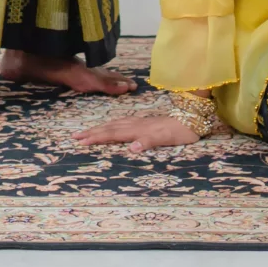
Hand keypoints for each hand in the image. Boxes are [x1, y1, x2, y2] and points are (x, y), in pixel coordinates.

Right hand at [74, 114, 197, 151]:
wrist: (192, 118)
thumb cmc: (180, 132)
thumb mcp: (167, 138)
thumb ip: (149, 142)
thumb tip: (131, 148)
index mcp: (138, 130)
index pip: (113, 134)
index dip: (96, 138)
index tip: (81, 141)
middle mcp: (136, 125)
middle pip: (110, 128)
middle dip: (92, 133)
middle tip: (75, 137)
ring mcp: (140, 122)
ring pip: (115, 124)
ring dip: (100, 128)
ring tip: (87, 132)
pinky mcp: (144, 122)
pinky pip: (122, 123)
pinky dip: (112, 125)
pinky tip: (111, 125)